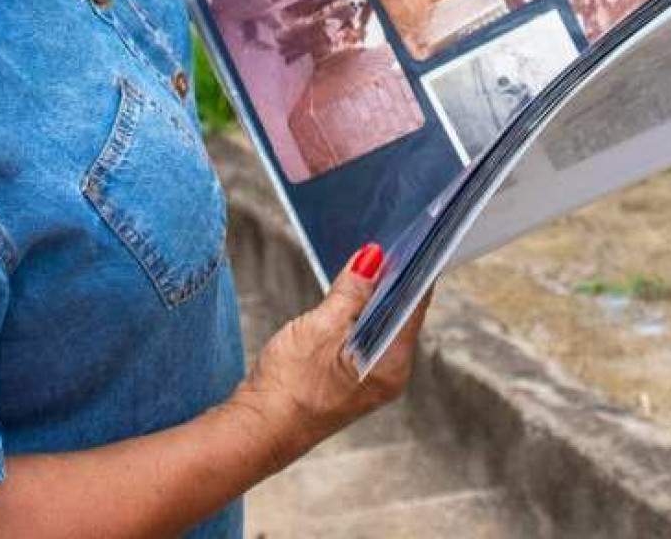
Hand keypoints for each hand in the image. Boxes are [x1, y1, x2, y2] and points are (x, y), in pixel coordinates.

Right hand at [224, 246, 429, 466]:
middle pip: (399, 316)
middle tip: (380, 246)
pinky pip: (363, 339)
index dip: (412, 272)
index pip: (414, 307)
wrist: (256, 429)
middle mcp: (388, 375)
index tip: (409, 241)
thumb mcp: (320, 327)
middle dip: (389, 283)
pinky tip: (346, 300)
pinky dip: (357, 317)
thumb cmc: (288, 386)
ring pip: (379, 327)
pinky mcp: (349, 380)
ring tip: (362, 267)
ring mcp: (369, 380)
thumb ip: (351, 291)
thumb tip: (373, 258)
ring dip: (370, 299)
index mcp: (392, 365)